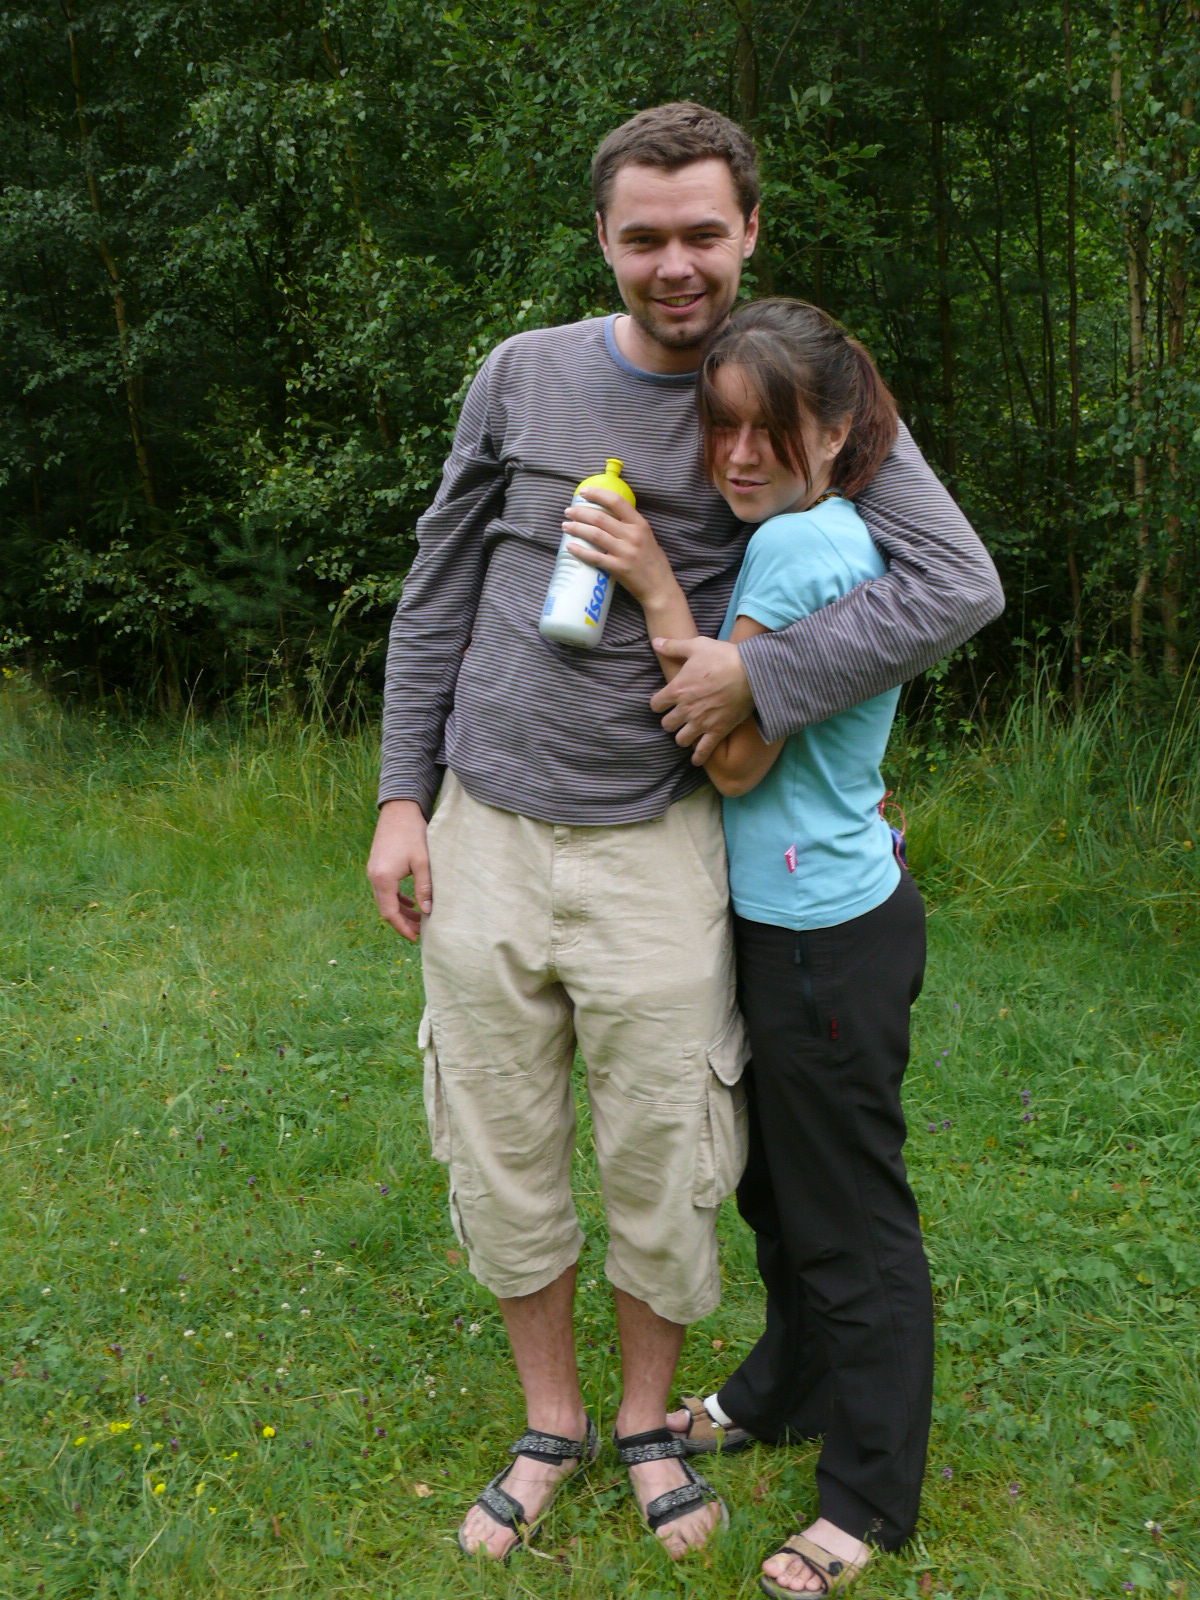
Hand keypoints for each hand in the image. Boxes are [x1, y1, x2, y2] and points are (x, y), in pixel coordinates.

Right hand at [366, 799, 431, 940]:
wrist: (399, 808)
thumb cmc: (413, 833)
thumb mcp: (422, 862)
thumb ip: (424, 888)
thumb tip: (427, 911)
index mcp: (383, 878)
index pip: (389, 913)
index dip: (402, 928)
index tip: (416, 938)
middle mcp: (373, 876)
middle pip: (386, 908)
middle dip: (403, 922)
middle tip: (421, 932)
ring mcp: (373, 870)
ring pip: (385, 899)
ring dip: (400, 911)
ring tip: (419, 919)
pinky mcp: (378, 864)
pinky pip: (385, 889)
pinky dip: (396, 898)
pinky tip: (410, 902)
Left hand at [563, 487, 676, 606]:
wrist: (659, 588)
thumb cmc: (653, 562)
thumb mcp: (647, 536)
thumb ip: (630, 525)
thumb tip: (608, 514)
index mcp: (640, 524)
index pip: (617, 502)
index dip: (598, 494)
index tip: (584, 492)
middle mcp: (632, 536)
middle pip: (600, 518)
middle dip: (580, 512)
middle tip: (569, 511)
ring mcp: (625, 552)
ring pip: (595, 534)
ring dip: (577, 528)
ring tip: (566, 526)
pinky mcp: (618, 568)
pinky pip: (595, 557)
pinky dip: (580, 551)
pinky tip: (570, 546)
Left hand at [649, 637, 754, 762]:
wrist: (750, 672)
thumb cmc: (723, 657)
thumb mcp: (696, 646)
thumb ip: (673, 646)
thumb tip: (656, 642)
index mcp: (677, 690)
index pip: (655, 705)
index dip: (658, 703)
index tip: (664, 702)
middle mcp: (685, 709)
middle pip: (666, 724)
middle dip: (670, 720)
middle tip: (677, 717)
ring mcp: (701, 722)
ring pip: (681, 740)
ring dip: (682, 737)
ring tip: (687, 732)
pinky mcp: (717, 731)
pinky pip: (703, 751)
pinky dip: (698, 757)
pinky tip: (695, 760)